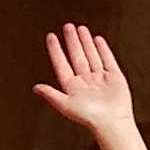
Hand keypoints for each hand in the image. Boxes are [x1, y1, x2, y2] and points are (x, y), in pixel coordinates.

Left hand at [36, 21, 149, 149]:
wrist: (111, 122)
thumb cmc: (89, 117)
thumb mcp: (65, 105)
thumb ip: (50, 95)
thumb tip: (35, 88)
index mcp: (72, 86)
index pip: (61, 63)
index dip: (56, 50)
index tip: (51, 37)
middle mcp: (85, 81)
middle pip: (76, 56)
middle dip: (71, 41)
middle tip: (67, 26)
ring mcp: (99, 78)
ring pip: (90, 55)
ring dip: (85, 42)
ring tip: (80, 28)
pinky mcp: (114, 77)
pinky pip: (107, 59)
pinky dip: (102, 49)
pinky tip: (97, 40)